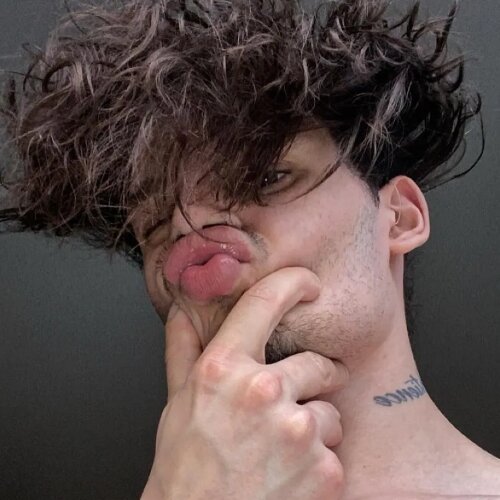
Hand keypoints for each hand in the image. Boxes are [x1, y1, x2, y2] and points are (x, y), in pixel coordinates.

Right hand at [141, 267, 348, 499]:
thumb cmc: (185, 470)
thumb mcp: (178, 404)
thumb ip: (182, 350)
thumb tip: (182, 311)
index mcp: (223, 369)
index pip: (265, 302)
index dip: (293, 283)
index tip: (308, 283)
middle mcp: (262, 391)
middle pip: (317, 363)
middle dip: (313, 380)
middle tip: (289, 405)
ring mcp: (296, 431)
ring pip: (329, 411)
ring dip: (314, 427)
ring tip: (280, 451)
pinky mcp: (324, 470)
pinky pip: (334, 451)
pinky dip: (318, 463)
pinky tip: (289, 477)